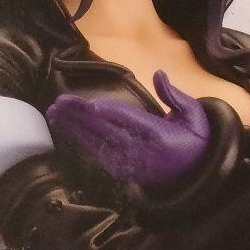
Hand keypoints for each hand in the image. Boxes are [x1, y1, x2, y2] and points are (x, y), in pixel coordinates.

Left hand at [45, 71, 210, 186]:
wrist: (195, 175)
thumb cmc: (195, 140)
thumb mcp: (194, 115)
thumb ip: (174, 95)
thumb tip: (158, 73)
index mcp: (159, 136)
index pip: (131, 121)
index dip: (110, 113)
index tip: (91, 104)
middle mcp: (140, 152)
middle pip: (106, 131)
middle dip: (81, 117)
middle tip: (59, 103)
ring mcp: (129, 163)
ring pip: (96, 143)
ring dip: (73, 128)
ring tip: (54, 114)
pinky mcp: (121, 170)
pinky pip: (97, 153)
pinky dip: (81, 139)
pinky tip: (66, 128)